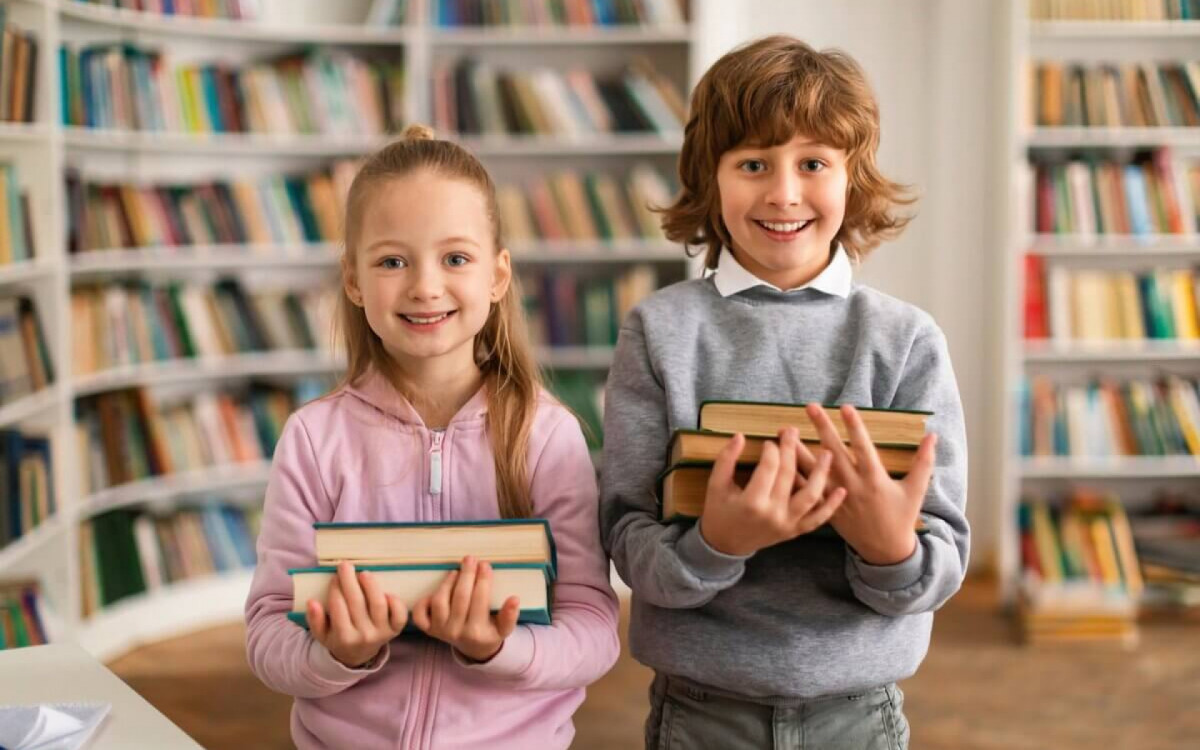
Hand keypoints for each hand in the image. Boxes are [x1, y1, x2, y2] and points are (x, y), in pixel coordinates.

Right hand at [308, 561, 407, 668]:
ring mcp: (381, 633)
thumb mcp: (322, 634)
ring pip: (378, 604)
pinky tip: (385, 590)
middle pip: (357, 603)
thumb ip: (315, 619)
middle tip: (345, 566)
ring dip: (371, 585)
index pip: (338, 608)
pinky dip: (395, 601)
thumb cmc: (338, 638)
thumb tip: (312, 602)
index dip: (335, 589)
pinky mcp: (395, 630)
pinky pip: (399, 615)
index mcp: (344, 638)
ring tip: (363, 573)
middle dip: (349, 581)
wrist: (359, 654)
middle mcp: (364, 636)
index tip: (334, 577)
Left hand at [410, 556, 520, 662]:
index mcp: (476, 632)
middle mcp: (455, 632)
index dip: (483, 581)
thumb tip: (515, 598)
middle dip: (466, 575)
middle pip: (460, 598)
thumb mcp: (504, 628)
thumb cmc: (490, 632)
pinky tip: (436, 589)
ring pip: (439, 602)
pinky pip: (419, 614)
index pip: (479, 600)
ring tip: (457, 571)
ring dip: (447, 583)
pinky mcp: (428, 629)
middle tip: (471, 559)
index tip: (486, 565)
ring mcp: (439, 631)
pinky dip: (424, 601)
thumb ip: (510, 615)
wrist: (473, 648)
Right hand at [698, 427, 846, 556]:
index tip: (769, 441)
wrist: (725, 545)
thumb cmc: (718, 512)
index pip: (768, 467)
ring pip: (810, 496)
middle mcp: (772, 514)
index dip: (770, 449)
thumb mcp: (716, 485)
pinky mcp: (795, 531)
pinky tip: (841, 490)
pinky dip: (831, 506)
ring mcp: (787, 524)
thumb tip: (739, 436)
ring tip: (827, 453)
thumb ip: (726, 459)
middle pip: (788, 475)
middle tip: (792, 431)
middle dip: (791, 449)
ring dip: (821, 474)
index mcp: (752, 502)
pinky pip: (818, 519)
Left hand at [800, 403, 936, 564]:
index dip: (854, 426)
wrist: (885, 550)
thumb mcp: (916, 490)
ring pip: (814, 470)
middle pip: (834, 452)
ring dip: (798, 449)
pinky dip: (794, 476)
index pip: (862, 447)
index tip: (845, 406)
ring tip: (785, 431)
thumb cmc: (902, 517)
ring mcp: (837, 498)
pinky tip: (780, 462)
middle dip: (822, 427)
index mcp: (875, 480)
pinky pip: (807, 491)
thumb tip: (933, 436)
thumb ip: (923, 462)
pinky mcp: (826, 509)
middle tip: (811, 407)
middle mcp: (853, 486)